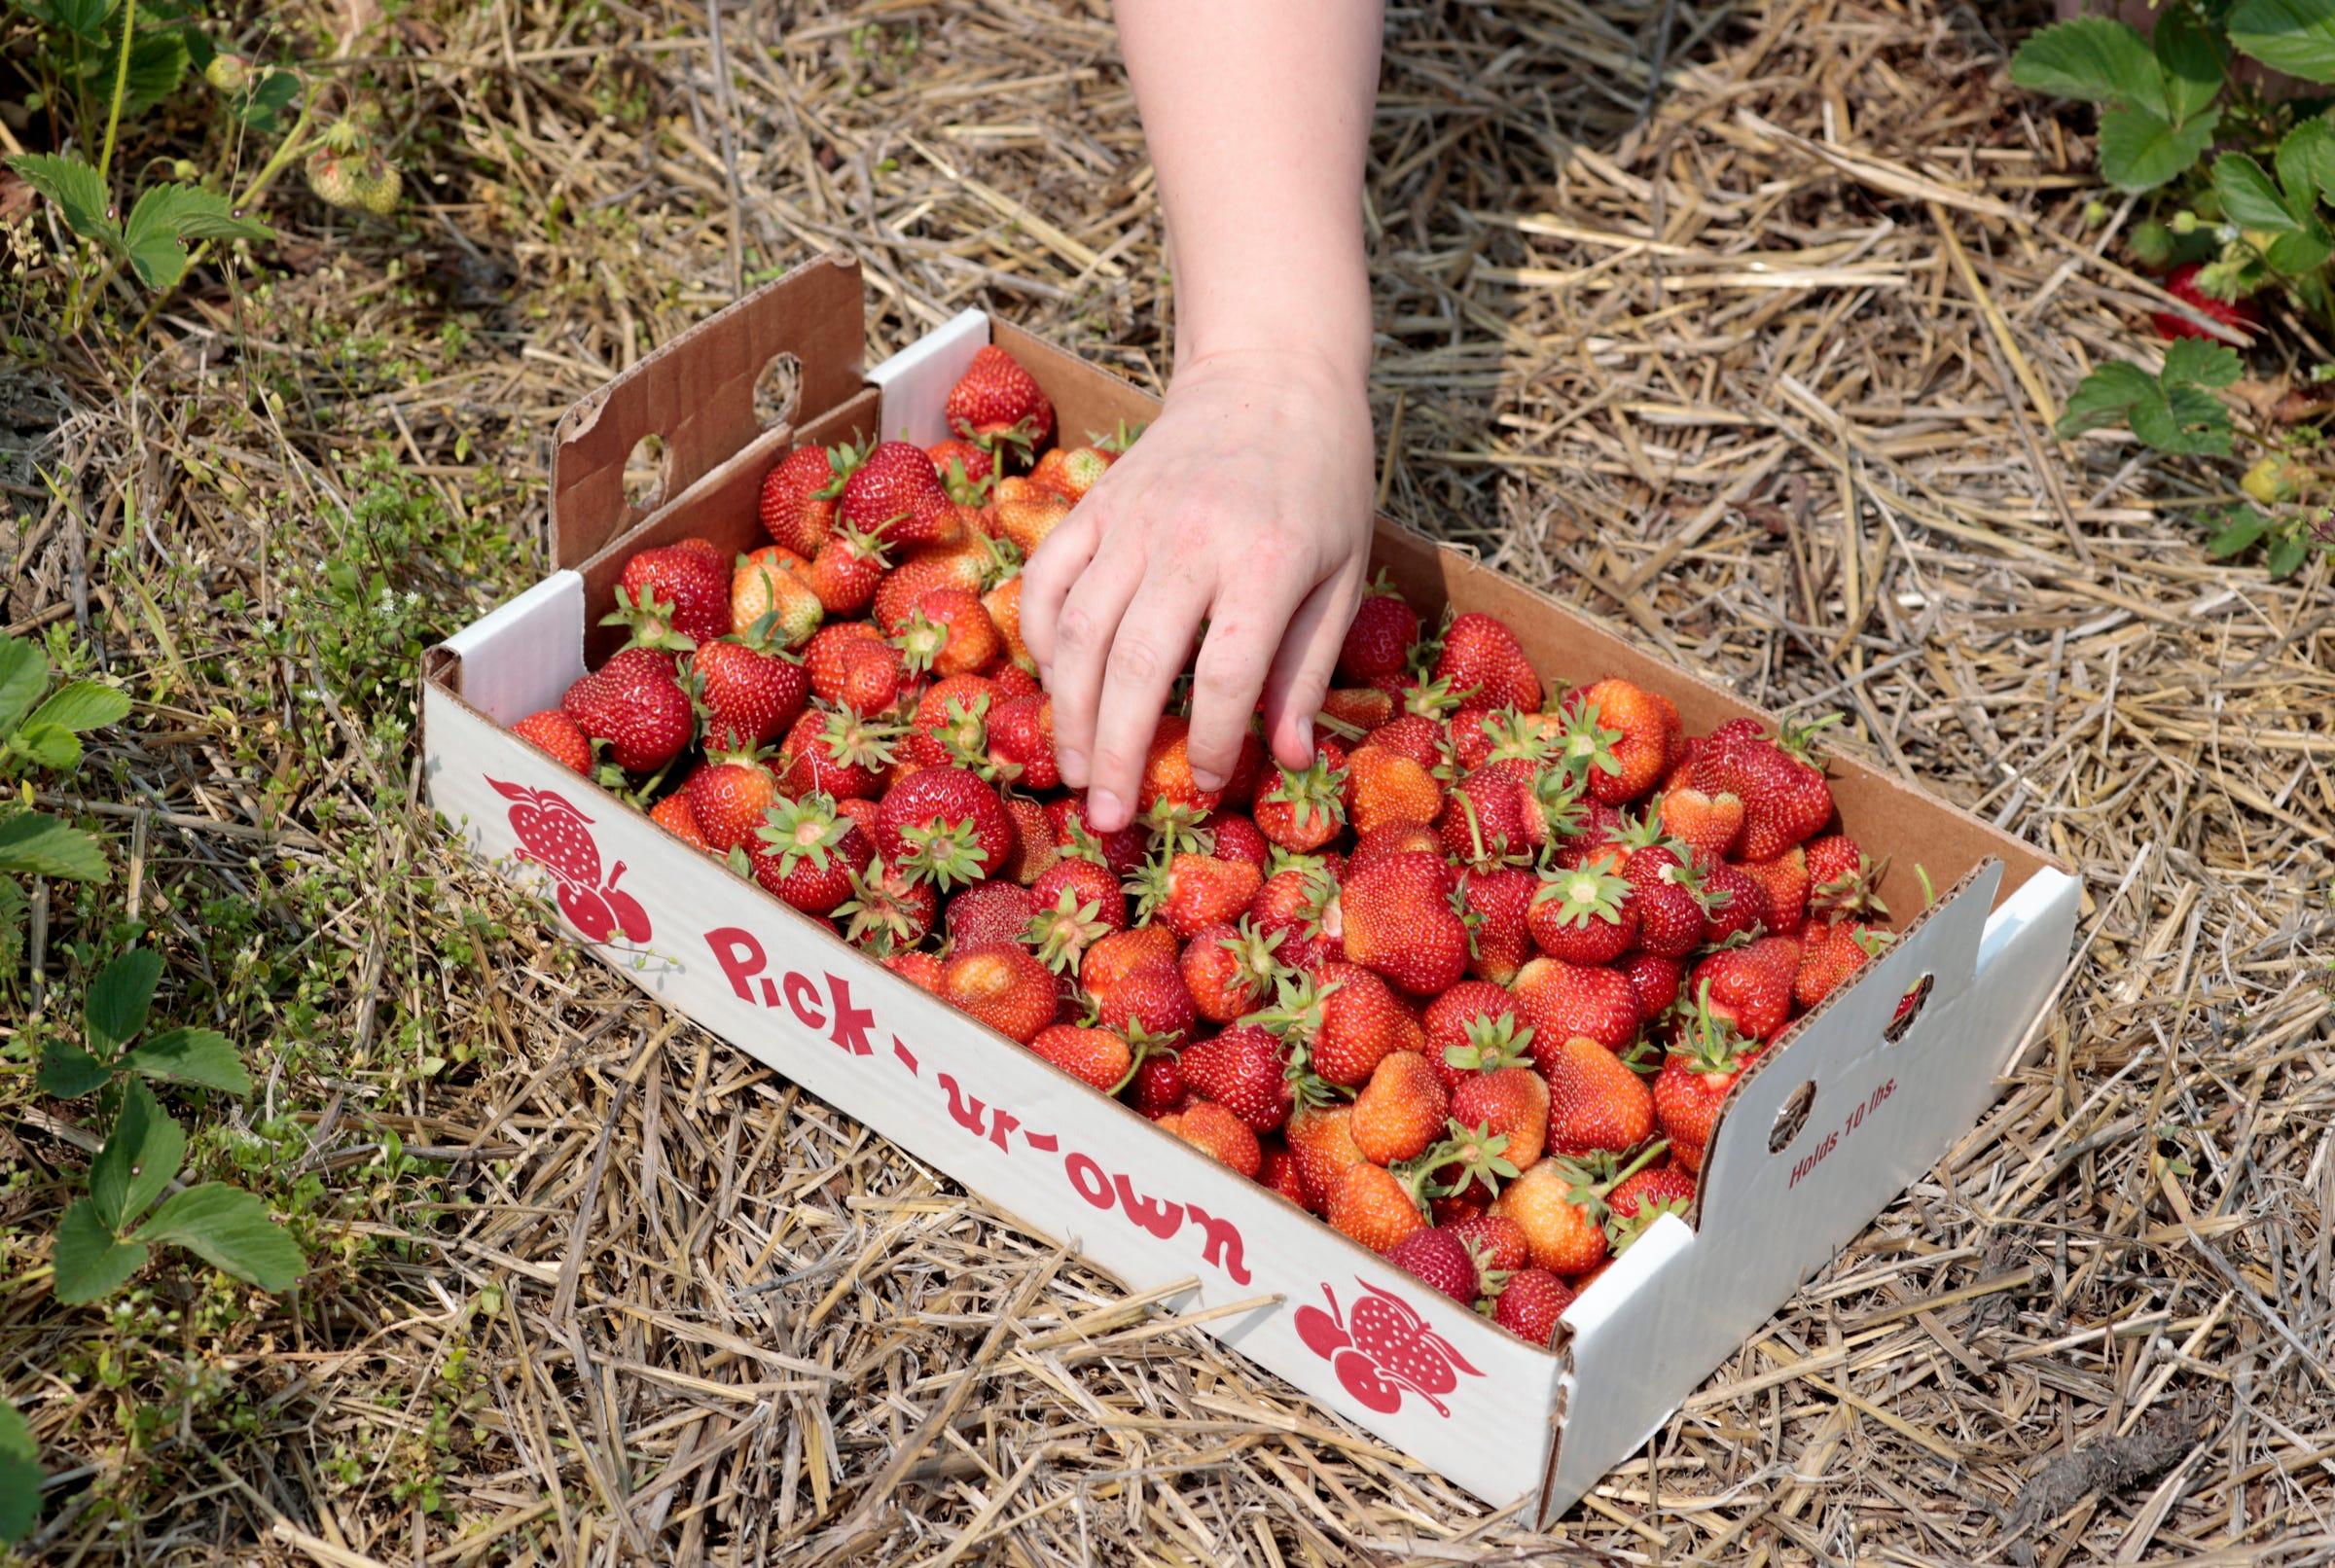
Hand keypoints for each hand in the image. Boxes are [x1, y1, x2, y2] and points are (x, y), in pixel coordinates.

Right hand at [1020, 347, 1373, 833]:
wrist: (1272, 373)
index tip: (1203, 785)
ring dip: (1066, 710)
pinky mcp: (1095, 502)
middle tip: (1106, 817)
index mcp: (1269, 559)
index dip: (1206, 740)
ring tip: (1072, 770)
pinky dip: (1038, 637)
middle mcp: (1191, 537)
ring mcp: (1132, 517)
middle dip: (1113, 751)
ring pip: (1076, 628)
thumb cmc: (1322, 482)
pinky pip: (1046, 579)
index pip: (1224, 671)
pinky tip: (1054, 683)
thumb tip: (1284, 760)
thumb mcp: (1344, 573)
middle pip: (1133, 661)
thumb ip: (1309, 667)